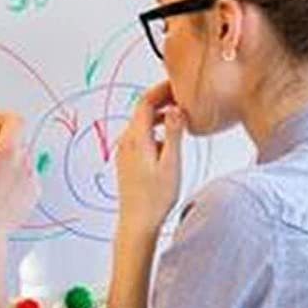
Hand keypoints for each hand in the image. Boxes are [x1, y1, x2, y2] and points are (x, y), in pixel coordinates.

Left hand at [115, 80, 184, 236]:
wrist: (138, 223)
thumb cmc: (155, 198)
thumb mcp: (171, 163)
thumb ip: (173, 133)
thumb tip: (175, 109)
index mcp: (136, 139)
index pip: (146, 102)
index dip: (161, 89)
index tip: (177, 84)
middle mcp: (126, 142)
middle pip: (142, 110)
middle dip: (162, 100)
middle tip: (182, 96)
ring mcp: (125, 152)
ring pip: (142, 124)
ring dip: (159, 116)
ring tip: (180, 117)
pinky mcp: (127, 161)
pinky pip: (140, 137)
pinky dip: (154, 130)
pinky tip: (168, 141)